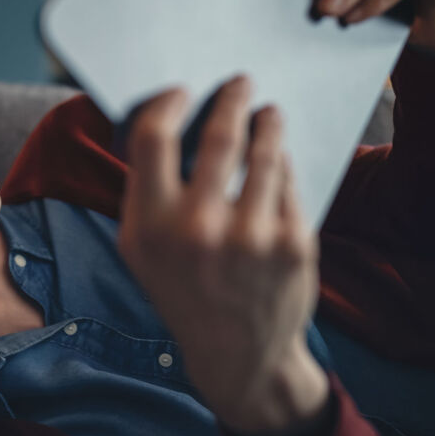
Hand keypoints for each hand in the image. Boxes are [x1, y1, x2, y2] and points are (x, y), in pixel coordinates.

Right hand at [116, 77, 327, 434]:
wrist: (238, 353)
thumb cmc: (182, 289)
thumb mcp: (141, 249)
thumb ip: (143, 192)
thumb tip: (164, 121)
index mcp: (152, 227)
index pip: (153, 138)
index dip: (168, 102)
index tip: (182, 90)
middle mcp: (200, 229)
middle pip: (219, 135)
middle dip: (233, 98)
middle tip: (240, 82)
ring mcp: (252, 236)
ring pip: (264, 151)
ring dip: (267, 121)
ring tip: (268, 112)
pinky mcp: (293, 243)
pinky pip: (288, 182)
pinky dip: (283, 163)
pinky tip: (279, 158)